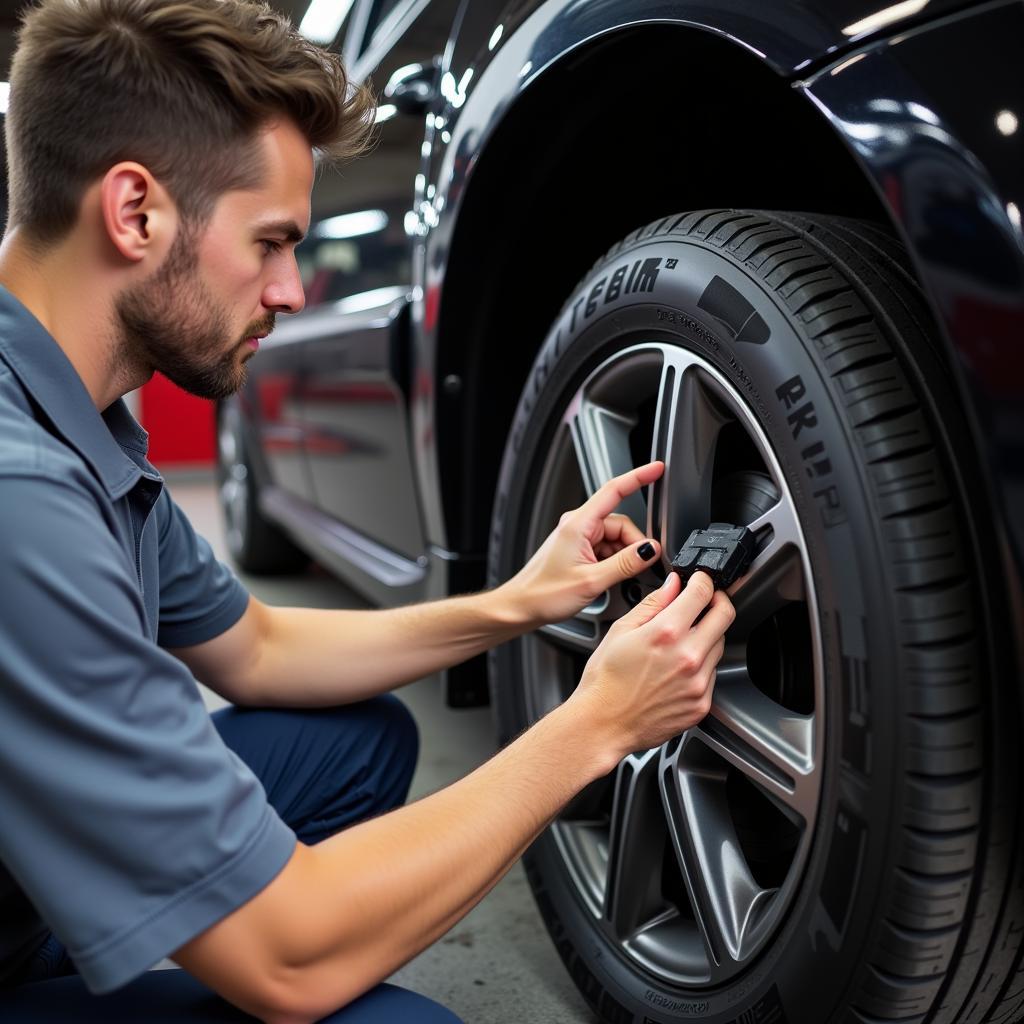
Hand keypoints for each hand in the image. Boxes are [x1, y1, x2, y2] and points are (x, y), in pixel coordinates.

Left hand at [502, 461, 664, 628]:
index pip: (614, 490)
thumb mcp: (592, 580)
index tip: (657, 468)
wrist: (522, 605)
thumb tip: (650, 550)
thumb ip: (625, 563)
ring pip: (616, 538)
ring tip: (612, 578)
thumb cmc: (544, 593)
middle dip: (634, 544)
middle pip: (621, 523)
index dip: (639, 477)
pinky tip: (608, 577)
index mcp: (578, 524)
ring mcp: (578, 536)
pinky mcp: (578, 548)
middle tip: (638, 567)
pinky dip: (614, 561)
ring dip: (623, 556)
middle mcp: (578, 525)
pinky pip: (607, 548)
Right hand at [568, 570, 734, 766]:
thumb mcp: (621, 631)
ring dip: (708, 635)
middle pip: (725, 616)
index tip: (700, 580)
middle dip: (718, 601)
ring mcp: (698, 683)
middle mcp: (688, 657)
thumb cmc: (605, 681)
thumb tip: (673, 585)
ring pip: (720, 645)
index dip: (704, 580)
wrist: (602, 724)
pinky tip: (678, 668)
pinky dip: (702, 665)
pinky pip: (712, 674)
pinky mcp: (701, 704)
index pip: (703, 593)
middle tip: (707, 600)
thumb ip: (653, 604)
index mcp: (666, 633)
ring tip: (682, 640)